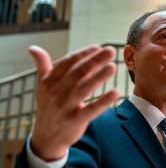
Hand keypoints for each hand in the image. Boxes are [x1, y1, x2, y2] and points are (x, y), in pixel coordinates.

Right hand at [29, 45, 118, 160]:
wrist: (46, 137)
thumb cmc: (48, 106)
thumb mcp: (43, 87)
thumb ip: (42, 66)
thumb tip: (33, 48)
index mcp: (49, 82)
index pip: (67, 63)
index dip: (83, 54)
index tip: (98, 47)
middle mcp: (56, 93)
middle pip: (78, 73)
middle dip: (95, 60)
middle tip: (110, 51)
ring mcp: (65, 108)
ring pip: (84, 89)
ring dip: (99, 77)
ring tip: (112, 67)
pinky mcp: (75, 121)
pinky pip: (91, 110)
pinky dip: (103, 102)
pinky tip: (115, 92)